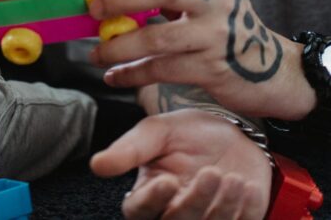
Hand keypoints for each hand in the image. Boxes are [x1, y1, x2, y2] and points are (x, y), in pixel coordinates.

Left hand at [89, 0, 309, 118]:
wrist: (272, 74)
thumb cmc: (225, 28)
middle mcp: (216, 0)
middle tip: (95, 8)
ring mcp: (215, 35)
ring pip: (157, 38)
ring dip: (118, 46)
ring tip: (95, 52)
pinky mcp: (210, 69)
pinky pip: (161, 70)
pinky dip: (131, 73)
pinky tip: (113, 75)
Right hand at [91, 108, 271, 218]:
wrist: (233, 131)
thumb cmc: (189, 132)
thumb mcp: (158, 131)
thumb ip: (130, 149)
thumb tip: (97, 165)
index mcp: (148, 193)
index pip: (139, 210)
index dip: (152, 200)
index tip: (168, 180)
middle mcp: (172, 213)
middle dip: (196, 202)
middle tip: (211, 173)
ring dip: (222, 207)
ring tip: (232, 177)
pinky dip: (243, 211)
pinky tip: (246, 187)